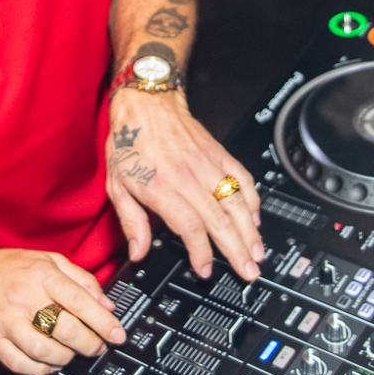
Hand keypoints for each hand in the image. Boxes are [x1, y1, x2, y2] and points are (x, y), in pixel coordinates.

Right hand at [0, 231, 128, 374]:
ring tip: (72, 353)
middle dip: (90, 344)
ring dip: (66, 357)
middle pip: (65, 329)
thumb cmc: (8, 268)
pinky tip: (50, 363)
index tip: (117, 335)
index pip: (80, 301)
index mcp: (41, 275)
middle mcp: (23, 298)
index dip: (104, 323)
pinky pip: (20, 364)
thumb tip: (106, 304)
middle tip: (97, 347)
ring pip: (44, 350)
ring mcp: (6, 322)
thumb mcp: (49, 260)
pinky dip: (41, 369)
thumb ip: (81, 279)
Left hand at [105, 90, 262, 281]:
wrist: (146, 102)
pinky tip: (255, 219)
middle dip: (236, 250)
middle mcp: (188, 176)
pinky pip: (242, 178)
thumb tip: (138, 252)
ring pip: (236, 202)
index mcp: (161, 187)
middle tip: (247, 272)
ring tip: (257, 253)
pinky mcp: (219, 153)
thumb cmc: (129, 141)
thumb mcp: (116, 184)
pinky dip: (252, 200)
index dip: (201, 252)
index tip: (205, 269)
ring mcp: (207, 164)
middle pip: (219, 219)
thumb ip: (130, 221)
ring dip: (250, 231)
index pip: (190, 226)